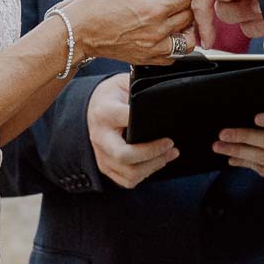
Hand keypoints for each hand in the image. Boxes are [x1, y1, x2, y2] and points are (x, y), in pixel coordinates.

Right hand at [61, 0, 195, 64]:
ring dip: (187, 27)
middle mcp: (158, 31)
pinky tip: (167, 33)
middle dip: (191, 3)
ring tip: (177, 15)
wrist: (76, 32)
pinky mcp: (147, 59)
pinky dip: (176, 45)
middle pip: (190, 16)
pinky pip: (173, 56)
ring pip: (188, 40)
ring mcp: (153, 48)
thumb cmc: (95, 4)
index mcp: (154, 8)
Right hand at [85, 72, 177, 187]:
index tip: (165, 123)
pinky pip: (126, 180)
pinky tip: (157, 163)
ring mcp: (101, 154)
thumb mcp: (123, 83)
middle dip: (152, 153)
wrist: (93, 106)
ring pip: (128, 173)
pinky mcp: (105, 166)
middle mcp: (100, 136)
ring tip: (170, 153)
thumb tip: (163, 97)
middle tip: (170, 143)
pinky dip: (145, 175)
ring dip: (153, 166)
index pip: (125, 119)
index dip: (146, 123)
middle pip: (124, 155)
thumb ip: (139, 89)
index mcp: (105, 112)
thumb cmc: (113, 94)